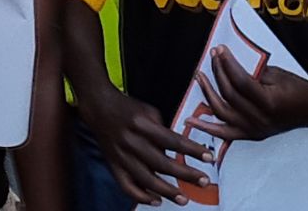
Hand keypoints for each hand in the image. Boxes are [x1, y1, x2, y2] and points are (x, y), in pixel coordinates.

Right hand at [80, 86, 211, 205]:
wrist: (98, 106)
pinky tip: (156, 200)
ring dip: (167, 191)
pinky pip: (126, 186)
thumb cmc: (127, 108)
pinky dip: (141, 196)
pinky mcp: (113, 165)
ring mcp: (120, 155)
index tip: (208, 158)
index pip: (172, 140)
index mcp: (142, 124)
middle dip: (185, 174)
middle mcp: (131, 141)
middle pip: (161, 163)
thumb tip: (180, 152)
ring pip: (146, 179)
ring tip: (184, 198)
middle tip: (203, 181)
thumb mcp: (149, 112)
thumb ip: (163, 131)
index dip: (192, 150)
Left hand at [188, 47, 307, 141]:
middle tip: (212, 56)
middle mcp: (260, 119)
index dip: (228, 64)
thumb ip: (253, 72)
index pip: (240, 81)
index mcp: (269, 103)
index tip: (220, 50)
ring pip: (222, 112)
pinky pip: (225, 132)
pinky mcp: (251, 135)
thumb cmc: (297, 89)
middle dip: (218, 72)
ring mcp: (255, 129)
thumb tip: (228, 63)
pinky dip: (207, 128)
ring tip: (198, 77)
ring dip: (207, 94)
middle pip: (229, 94)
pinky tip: (192, 120)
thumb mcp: (277, 75)